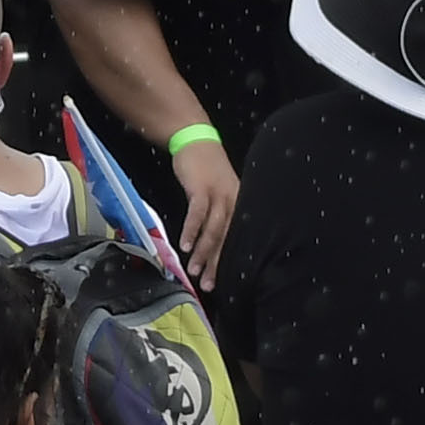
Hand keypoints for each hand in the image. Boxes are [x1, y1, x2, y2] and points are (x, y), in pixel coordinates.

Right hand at [166, 133, 237, 284]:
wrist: (196, 140)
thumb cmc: (205, 168)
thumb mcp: (218, 191)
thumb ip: (217, 213)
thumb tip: (211, 241)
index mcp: (238, 205)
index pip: (236, 239)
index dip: (228, 262)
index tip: (221, 282)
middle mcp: (232, 201)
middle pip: (227, 238)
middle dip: (217, 264)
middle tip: (209, 285)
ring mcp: (218, 194)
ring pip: (213, 229)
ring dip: (204, 252)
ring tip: (194, 270)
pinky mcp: (202, 188)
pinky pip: (198, 213)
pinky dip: (192, 230)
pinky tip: (185, 245)